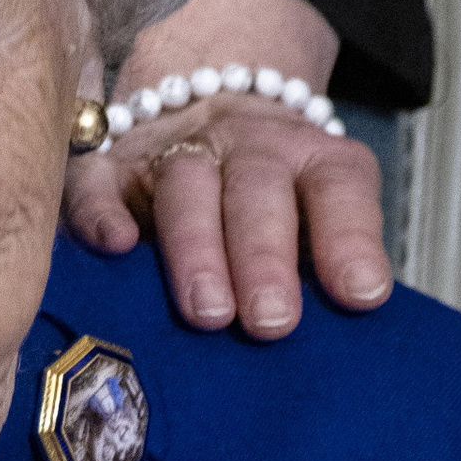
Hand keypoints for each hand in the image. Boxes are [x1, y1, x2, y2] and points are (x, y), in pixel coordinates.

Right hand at [66, 0, 391, 337]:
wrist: (203, 114)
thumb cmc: (268, 207)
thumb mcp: (312, 224)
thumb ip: (324, 270)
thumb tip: (340, 346)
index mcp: (309, 159)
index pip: (337, 188)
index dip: (349, 239)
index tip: (361, 295)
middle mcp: (245, 147)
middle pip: (258, 190)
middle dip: (264, 257)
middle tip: (271, 321)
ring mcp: (174, 150)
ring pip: (186, 187)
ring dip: (196, 248)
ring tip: (208, 313)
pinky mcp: (112, 164)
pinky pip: (98, 179)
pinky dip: (102, 211)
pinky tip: (114, 247)